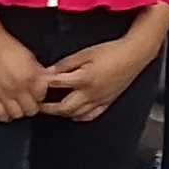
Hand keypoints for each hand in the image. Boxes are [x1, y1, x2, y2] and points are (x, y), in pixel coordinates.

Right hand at [0, 22, 49, 123]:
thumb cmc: (5, 44)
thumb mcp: (28, 55)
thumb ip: (39, 70)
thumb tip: (49, 78)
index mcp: (29, 76)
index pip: (42, 96)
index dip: (41, 93)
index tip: (37, 89)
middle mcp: (17, 87)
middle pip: (32, 109)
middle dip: (32, 104)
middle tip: (28, 96)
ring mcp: (2, 94)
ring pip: (18, 115)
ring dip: (19, 110)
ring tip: (17, 102)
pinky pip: (1, 115)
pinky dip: (5, 113)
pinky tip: (6, 105)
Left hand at [39, 35, 155, 122]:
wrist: (133, 55)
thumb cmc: (110, 51)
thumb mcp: (84, 53)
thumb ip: (66, 64)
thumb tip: (50, 71)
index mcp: (83, 79)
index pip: (57, 85)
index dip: (44, 85)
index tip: (35, 85)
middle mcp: (90, 93)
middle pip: (64, 107)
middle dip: (48, 108)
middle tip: (38, 106)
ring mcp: (99, 100)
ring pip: (76, 114)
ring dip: (62, 113)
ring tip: (52, 109)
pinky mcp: (107, 102)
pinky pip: (90, 115)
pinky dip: (79, 117)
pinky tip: (73, 114)